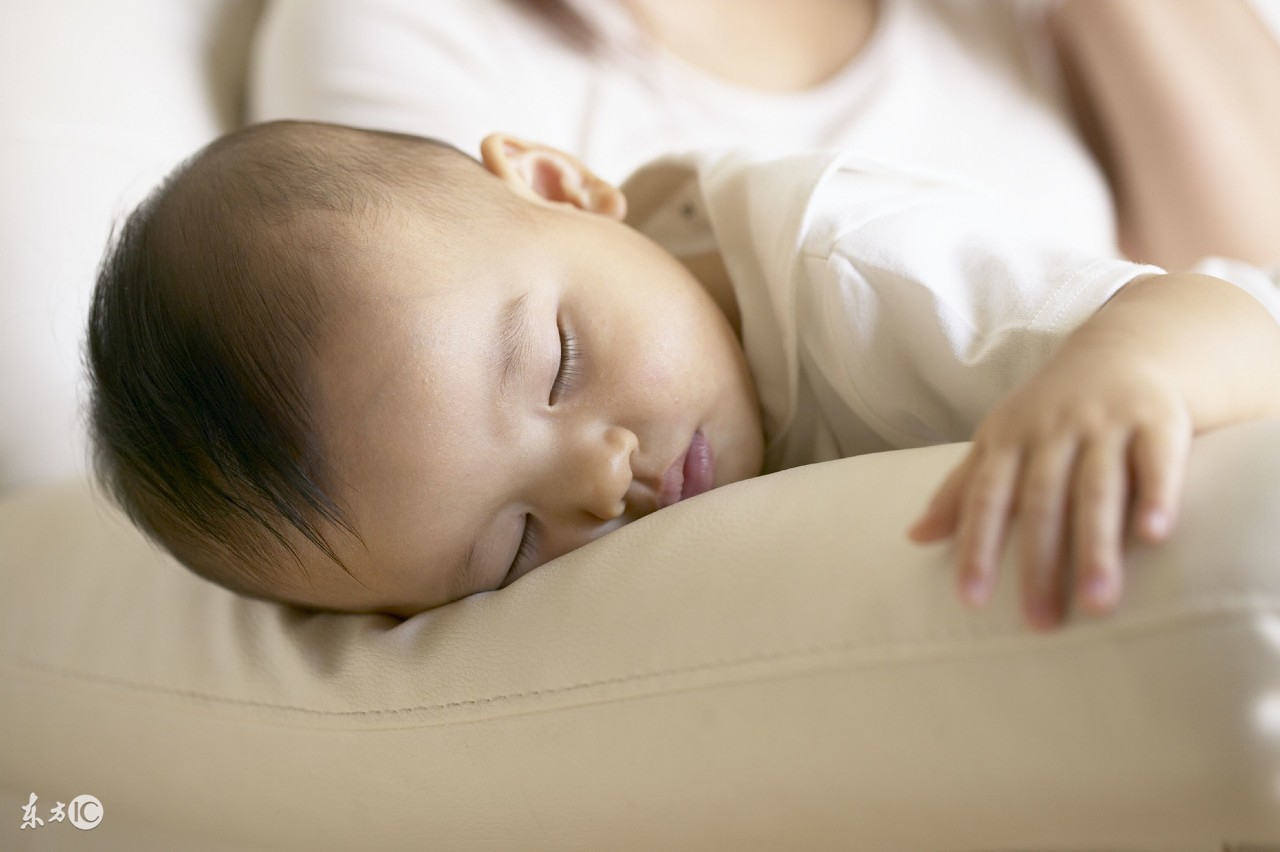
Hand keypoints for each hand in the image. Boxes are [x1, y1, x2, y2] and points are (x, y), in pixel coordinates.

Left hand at [908, 343, 1192, 630]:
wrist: (1124, 346)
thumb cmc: (1049, 411)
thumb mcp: (999, 442)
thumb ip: (961, 491)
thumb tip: (912, 538)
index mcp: (1009, 439)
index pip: (986, 499)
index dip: (977, 548)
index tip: (970, 602)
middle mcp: (1053, 430)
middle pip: (1042, 501)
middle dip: (1040, 563)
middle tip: (1040, 624)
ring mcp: (1105, 422)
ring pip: (1098, 488)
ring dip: (1097, 546)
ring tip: (1099, 604)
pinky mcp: (1158, 419)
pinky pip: (1157, 461)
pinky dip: (1157, 496)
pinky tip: (1156, 537)